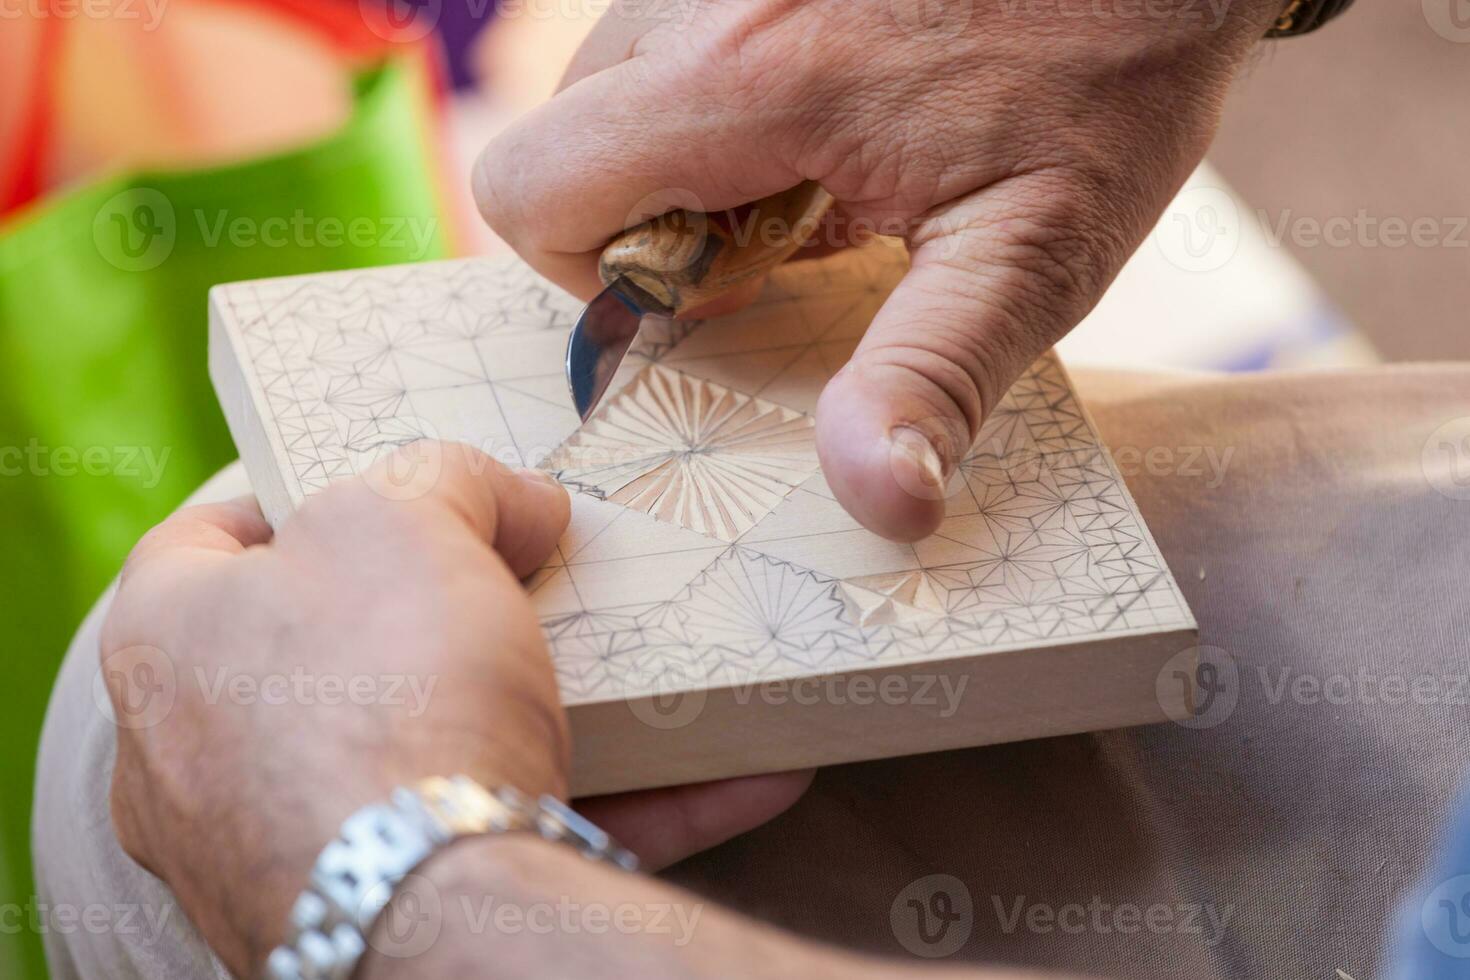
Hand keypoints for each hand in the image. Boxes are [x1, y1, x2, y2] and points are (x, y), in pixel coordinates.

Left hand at [102, 443, 808, 976]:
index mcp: (173, 643)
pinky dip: (623, 803)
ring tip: (649, 672)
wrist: (429, 908)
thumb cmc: (379, 686)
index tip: (398, 488)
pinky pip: (518, 838)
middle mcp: (207, 759)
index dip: (304, 494)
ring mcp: (295, 853)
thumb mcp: (403, 514)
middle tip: (530, 576)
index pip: (209, 540)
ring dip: (554, 712)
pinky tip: (738, 774)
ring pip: (439, 756)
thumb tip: (520, 508)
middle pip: (337, 653)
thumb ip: (450, 478)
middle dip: (445, 612)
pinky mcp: (391, 918)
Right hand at [473, 0, 1280, 539]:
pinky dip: (720, 98)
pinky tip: (828, 114)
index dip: (592, 272)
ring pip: (614, 86)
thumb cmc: (1110, 80)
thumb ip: (932, 378)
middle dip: (642, 218)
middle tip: (779, 235)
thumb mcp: (1034, 255)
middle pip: (565, 139)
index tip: (718, 290)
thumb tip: (874, 502)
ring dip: (683, 156)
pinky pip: (674, 38)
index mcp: (755, 82)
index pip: (535, 185)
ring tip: (815, 171)